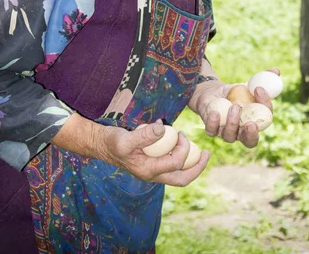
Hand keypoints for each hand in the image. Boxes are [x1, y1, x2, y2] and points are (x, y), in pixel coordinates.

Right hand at [93, 119, 209, 186]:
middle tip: (207, 153)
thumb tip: (163, 128)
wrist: (101, 145)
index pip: (176, 164)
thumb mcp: (126, 138)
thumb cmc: (112, 142)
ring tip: (197, 149)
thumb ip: (144, 135)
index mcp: (148, 171)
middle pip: (181, 179)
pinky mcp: (151, 164)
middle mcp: (152, 175)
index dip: (183, 148)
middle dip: (197, 168)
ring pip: (178, 175)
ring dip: (190, 163)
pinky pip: (171, 165)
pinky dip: (179, 156)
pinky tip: (179, 142)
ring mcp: (152, 172)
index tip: (180, 133)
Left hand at [188, 68, 279, 148]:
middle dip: (251, 134)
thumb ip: (263, 79)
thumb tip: (276, 71)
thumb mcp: (248, 85)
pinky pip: (212, 131)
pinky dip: (214, 122)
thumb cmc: (234, 92)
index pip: (264, 120)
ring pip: (230, 136)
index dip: (265, 106)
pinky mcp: (211, 130)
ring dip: (233, 122)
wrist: (212, 92)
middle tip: (251, 123)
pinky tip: (214, 112)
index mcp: (255, 122)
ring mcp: (226, 133)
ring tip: (233, 106)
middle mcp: (241, 132)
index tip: (259, 90)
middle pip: (250, 142)